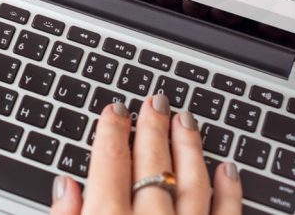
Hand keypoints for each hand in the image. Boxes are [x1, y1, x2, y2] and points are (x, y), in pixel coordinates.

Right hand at [49, 95, 242, 214]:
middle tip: (155, 101)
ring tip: (185, 120)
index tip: (114, 110)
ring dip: (189, 148)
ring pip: (192, 183)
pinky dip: (229, 191)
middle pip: (152, 164)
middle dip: (152, 127)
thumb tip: (65, 188)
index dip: (111, 130)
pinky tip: (227, 168)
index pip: (109, 162)